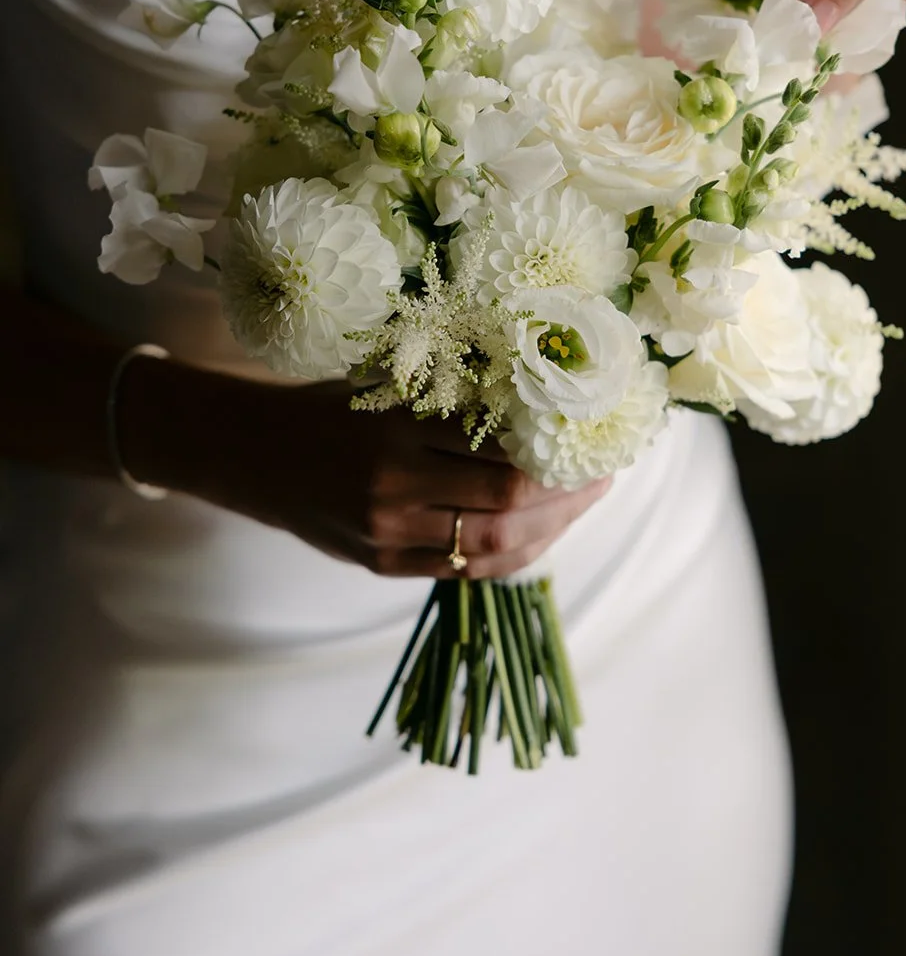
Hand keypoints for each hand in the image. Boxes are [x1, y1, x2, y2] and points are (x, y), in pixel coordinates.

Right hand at [124, 358, 608, 580]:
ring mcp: (386, 530)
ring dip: (549, 528)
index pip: (502, 452)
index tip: (593, 434)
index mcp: (400, 427)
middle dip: (568, 491)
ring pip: (491, 543)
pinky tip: (538, 534)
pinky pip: (461, 569)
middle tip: (603, 472)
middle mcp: (394, 484)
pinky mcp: (380, 562)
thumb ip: (453, 398)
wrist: (253, 453)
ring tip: (580, 504)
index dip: (558, 451)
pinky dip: (509, 554)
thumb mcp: (388, 385)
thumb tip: (544, 397)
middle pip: (507, 501)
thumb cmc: (332, 406)